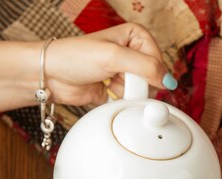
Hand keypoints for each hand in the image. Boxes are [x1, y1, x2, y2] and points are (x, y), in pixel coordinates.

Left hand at [45, 23, 172, 105]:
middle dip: (138, 82)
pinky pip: (131, 100)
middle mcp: (131, 53)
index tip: (136, 73)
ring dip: (128, 92)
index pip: (157, 56)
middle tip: (119, 78)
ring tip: (110, 84)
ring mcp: (125, 72)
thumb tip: (169, 81)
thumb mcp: (114, 56)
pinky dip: (122, 101)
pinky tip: (108, 92)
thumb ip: (145, 67)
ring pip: (143, 90)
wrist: (52, 75)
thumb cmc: (75, 56)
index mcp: (134, 35)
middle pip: (152, 76)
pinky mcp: (118, 89)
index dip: (150, 69)